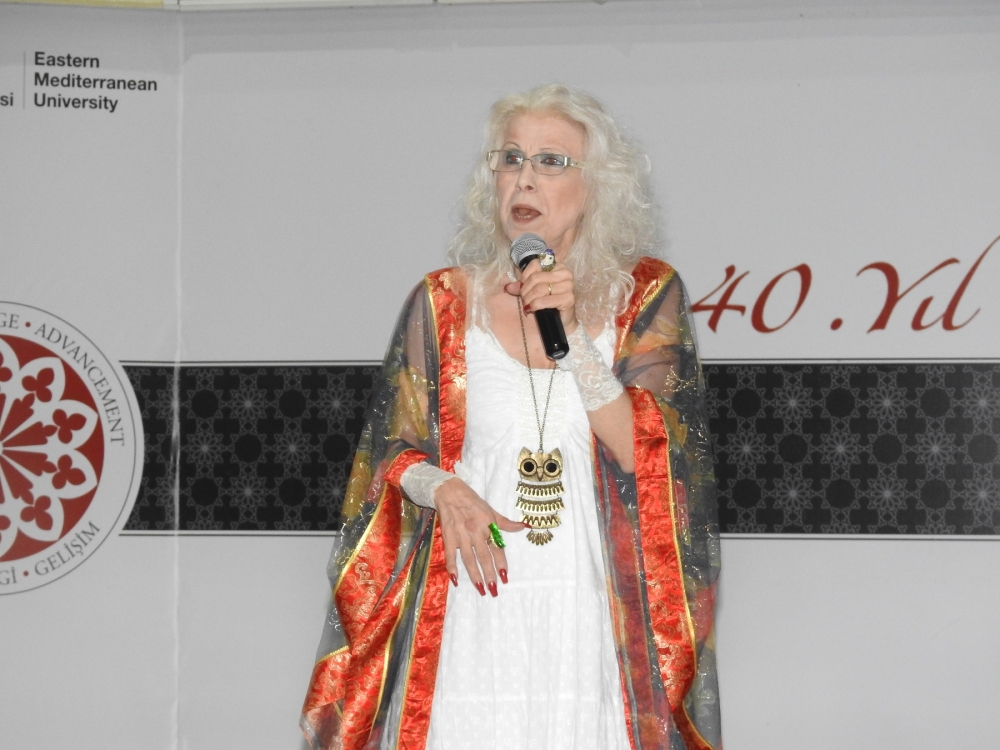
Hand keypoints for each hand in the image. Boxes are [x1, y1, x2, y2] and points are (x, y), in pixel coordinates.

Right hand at [433, 477, 525, 596]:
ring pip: (468, 559)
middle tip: (494, 591)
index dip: (501, 563)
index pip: (496, 548)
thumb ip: (505, 523)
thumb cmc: (472, 502)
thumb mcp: (491, 510)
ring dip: (474, 575)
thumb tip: (524, 527)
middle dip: (489, 575)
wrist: (449, 491)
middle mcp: (475, 532)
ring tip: (481, 589)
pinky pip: (450, 555)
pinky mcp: (448, 537)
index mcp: (487, 525)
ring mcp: (460, 535)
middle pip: (483, 557)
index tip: (505, 578)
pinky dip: (452, 567)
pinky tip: (455, 580)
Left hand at [504, 258, 578, 333]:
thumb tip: (507, 287)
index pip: (536, 264)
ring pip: (540, 289)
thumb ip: (521, 286)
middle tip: (524, 300)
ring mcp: (569, 286)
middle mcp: (565, 273)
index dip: (525, 276)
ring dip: (529, 299)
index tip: (522, 288)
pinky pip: (545, 300)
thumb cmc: (547, 303)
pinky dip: (535, 306)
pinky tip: (532, 309)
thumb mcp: (532, 291)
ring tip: (527, 305)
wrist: (561, 320)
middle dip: (526, 291)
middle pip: (536, 278)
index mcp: (557, 266)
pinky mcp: (569, 299)